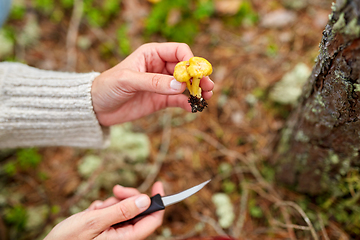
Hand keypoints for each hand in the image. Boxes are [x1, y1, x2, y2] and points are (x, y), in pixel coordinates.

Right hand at [44, 182, 164, 239]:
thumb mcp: (95, 222)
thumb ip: (122, 210)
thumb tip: (145, 200)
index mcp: (126, 238)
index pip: (153, 220)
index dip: (158, 201)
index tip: (158, 184)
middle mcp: (124, 236)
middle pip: (139, 210)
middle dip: (127, 197)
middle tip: (116, 190)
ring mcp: (116, 231)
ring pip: (125, 208)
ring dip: (112, 203)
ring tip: (96, 209)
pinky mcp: (108, 228)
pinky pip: (113, 211)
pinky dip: (104, 207)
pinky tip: (92, 212)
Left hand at [91, 42, 213, 125]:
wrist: (97, 107)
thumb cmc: (108, 86)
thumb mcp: (128, 81)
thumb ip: (153, 82)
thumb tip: (180, 85)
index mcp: (152, 54)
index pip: (179, 51)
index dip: (189, 61)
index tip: (193, 75)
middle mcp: (160, 67)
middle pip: (186, 69)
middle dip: (198, 77)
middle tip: (208, 87)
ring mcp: (162, 84)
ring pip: (185, 85)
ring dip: (197, 90)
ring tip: (206, 97)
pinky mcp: (161, 100)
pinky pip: (178, 100)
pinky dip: (187, 104)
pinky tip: (193, 109)